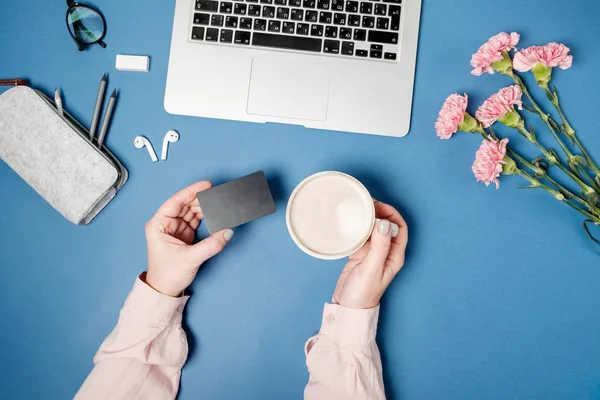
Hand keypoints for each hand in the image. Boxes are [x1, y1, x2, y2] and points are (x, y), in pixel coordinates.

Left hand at [145, 181, 233, 296]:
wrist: (164, 290)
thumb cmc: (167, 275)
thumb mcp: (190, 259)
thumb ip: (210, 245)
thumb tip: (227, 232)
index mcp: (158, 225)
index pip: (175, 202)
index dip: (190, 192)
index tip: (205, 185)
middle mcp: (165, 224)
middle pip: (185, 204)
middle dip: (200, 199)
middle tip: (217, 194)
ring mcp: (175, 228)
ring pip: (191, 211)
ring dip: (204, 207)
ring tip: (219, 203)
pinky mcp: (183, 234)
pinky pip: (196, 220)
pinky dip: (206, 217)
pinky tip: (215, 214)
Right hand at [333, 201, 407, 308]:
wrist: (347, 307)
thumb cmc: (363, 293)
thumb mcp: (372, 268)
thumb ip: (379, 246)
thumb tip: (385, 223)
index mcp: (394, 256)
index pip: (400, 228)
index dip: (392, 214)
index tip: (379, 206)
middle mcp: (386, 253)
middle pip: (387, 226)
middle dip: (379, 212)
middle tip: (367, 203)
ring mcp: (373, 253)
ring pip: (373, 229)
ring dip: (368, 218)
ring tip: (359, 208)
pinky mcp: (360, 255)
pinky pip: (361, 236)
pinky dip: (358, 227)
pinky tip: (351, 222)